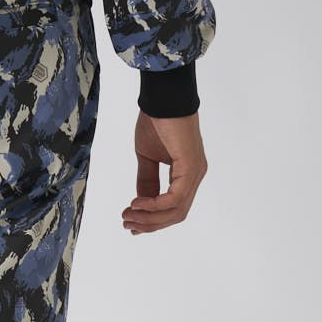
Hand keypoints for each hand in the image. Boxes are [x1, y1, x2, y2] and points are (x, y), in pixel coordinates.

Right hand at [122, 112, 207, 234]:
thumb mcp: (147, 158)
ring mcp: (195, 173)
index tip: (130, 223)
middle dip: (149, 224)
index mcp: (186, 174)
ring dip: (149, 218)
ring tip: (128, 215)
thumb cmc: (156, 121)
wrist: (162, 98)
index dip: (152, 221)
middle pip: (175, 215)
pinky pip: (174, 198)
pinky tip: (136, 203)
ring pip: (176, 211)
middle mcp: (194, 176)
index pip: (173, 209)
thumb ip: (147, 181)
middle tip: (126, 223)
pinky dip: (154, 205)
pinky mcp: (190, 167)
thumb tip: (140, 204)